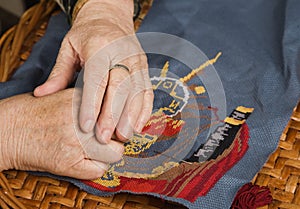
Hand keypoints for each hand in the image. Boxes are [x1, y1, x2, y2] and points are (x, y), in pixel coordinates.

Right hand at [0, 89, 123, 178]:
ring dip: (108, 154)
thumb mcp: (67, 95)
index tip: (117, 124)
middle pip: (121, 132)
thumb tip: (118, 112)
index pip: (121, 110)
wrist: (7, 128)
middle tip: (106, 138)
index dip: (120, 119)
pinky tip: (83, 160)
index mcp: (84, 98)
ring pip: (115, 153)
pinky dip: (95, 168)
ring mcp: (76, 141)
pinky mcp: (67, 161)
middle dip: (117, 137)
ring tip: (94, 150)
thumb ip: (92, 102)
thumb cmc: (38, 111)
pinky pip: (99, 170)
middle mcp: (83, 118)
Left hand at [33, 0, 153, 143]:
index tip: (86, 127)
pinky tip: (137, 126)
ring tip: (122, 137)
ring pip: (137, 91)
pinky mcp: (145, 68)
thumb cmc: (87, 35)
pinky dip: (144, 110)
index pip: (97, 78)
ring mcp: (137, 61)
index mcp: (99, 47)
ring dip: (131, 116)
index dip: (92, 104)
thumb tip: (42, 94)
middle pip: (120, 87)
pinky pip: (148, 91)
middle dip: (113, 114)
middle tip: (103, 137)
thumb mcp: (69, 48)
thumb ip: (59, 73)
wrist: (110, 17)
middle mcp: (122, 54)